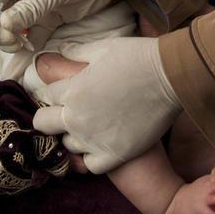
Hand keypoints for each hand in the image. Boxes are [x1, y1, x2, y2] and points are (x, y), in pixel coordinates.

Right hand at [0, 0, 142, 51]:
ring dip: (13, 42)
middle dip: (2, 32)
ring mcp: (36, 7)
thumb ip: (30, 7)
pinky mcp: (50, 20)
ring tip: (21, 47)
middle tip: (13, 42)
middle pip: (0, 16)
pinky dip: (27, 50)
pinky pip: (33, 38)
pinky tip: (20, 66)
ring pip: (15, 29)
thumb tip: (4, 23)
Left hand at [34, 37, 180, 173]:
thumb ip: (77, 52)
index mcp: (72, 90)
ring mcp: (94, 139)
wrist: (171, 76)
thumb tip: (61, 52)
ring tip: (91, 126)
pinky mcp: (114, 155)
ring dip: (74, 135)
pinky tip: (101, 145)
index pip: (46, 95)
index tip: (69, 90)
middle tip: (69, 110)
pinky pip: (90, 165)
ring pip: (67, 145)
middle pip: (43, 123)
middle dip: (51, 115)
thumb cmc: (137, 56)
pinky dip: (92, 157)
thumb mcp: (102, 47)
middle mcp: (77, 117)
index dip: (57, 91)